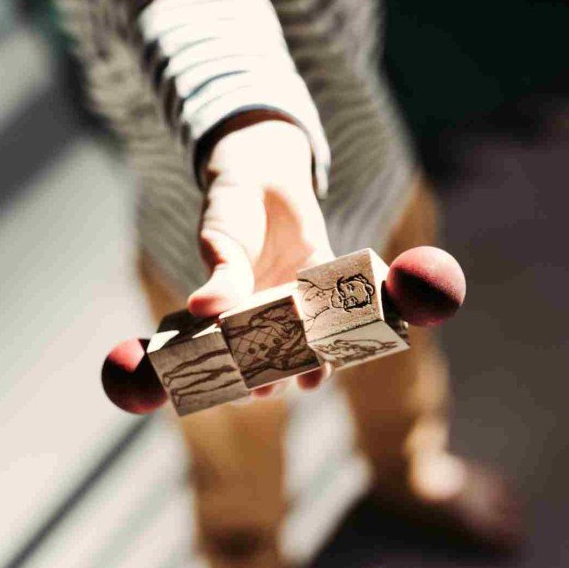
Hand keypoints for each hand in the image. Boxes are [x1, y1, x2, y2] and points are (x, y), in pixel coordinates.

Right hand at [188, 119, 334, 395]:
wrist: (263, 174)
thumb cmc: (230, 211)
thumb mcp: (221, 243)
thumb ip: (221, 277)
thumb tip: (203, 308)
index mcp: (236, 312)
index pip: (241, 354)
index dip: (247, 376)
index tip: (253, 394)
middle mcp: (270, 312)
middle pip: (281, 352)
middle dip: (287, 373)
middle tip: (295, 384)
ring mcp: (301, 298)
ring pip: (314, 336)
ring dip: (321, 354)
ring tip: (323, 369)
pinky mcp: (328, 277)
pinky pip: (343, 300)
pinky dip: (356, 312)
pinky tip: (366, 327)